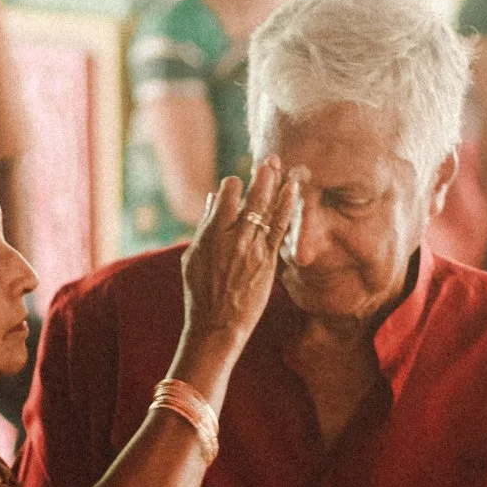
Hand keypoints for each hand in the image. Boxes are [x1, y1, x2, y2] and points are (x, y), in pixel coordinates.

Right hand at [180, 159, 303, 356]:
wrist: (217, 325)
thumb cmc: (201, 293)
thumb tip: (212, 200)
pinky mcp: (267, 260)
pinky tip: (293, 190)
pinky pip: (280, 227)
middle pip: (250, 197)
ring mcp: (252, 248)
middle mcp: (232, 237)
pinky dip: (287, 206)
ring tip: (283, 166)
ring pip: (268, 208)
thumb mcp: (193, 258)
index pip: (225, 196)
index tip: (237, 185)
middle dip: (261, 175)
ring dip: (276, 184)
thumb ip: (205, 227)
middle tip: (269, 160)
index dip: (232, 185)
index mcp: (211, 234)